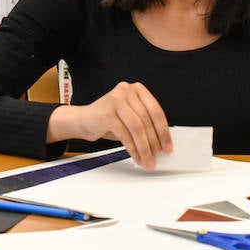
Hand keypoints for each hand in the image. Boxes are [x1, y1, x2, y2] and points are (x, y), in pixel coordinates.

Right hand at [47, 81, 172, 169]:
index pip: (156, 111)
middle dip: (154, 143)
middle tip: (157, 157)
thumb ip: (146, 125)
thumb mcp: (131, 118)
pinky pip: (125, 135)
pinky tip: (136, 157)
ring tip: (147, 160)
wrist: (82, 120)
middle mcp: (127, 91)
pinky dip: (132, 149)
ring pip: (137, 128)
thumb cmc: (108, 120)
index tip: (167, 146)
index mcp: (138, 89)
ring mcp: (116, 100)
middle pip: (147, 121)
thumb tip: (162, 144)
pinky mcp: (107, 113)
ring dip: (144, 148)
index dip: (163, 131)